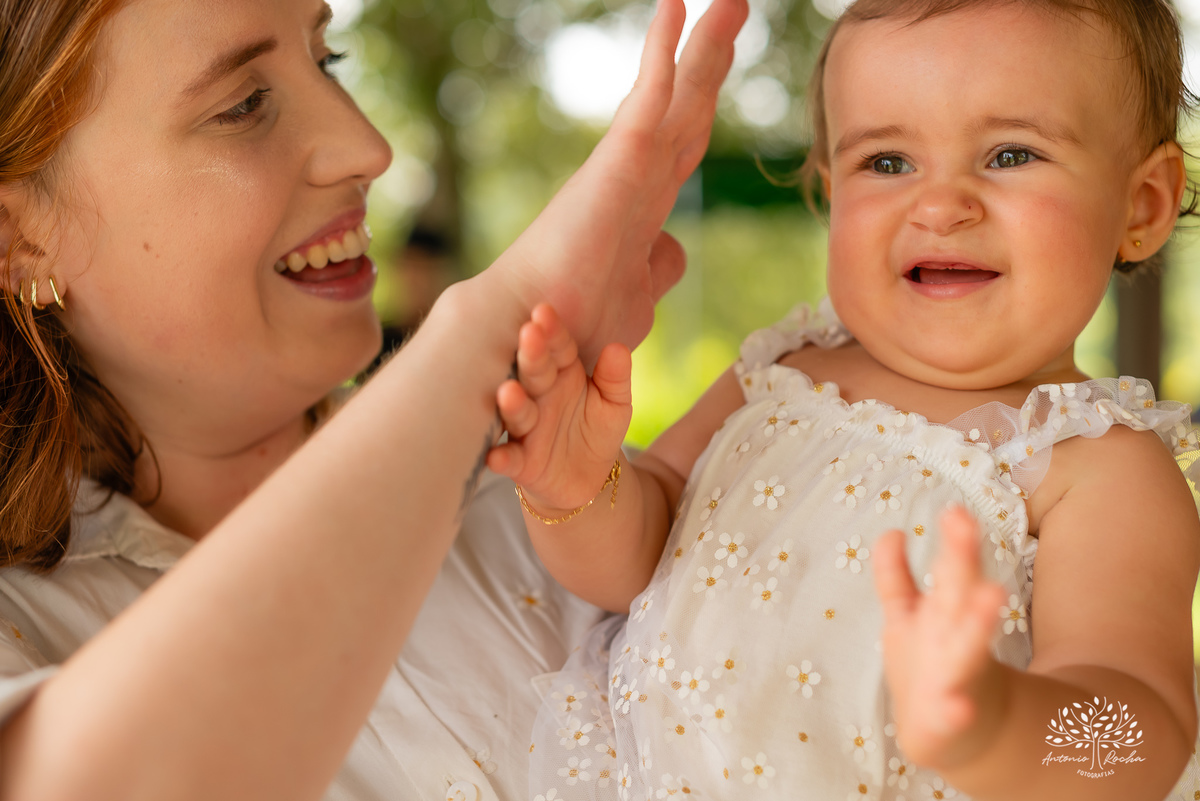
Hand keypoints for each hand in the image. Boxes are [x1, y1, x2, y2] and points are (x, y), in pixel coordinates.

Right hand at [487, 303, 632, 512]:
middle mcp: (539, 395)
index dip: (552, 332)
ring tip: (509, 391)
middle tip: (528, 335)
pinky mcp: (521, 462)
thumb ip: (615, 377)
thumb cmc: (597, 429)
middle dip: (531, 355)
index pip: (558, 348)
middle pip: (534, 372)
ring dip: (512, 403)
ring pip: (518, 413)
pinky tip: (494, 456)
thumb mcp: (615, 403)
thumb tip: (618, 349)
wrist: (589, 479)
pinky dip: (501, 458)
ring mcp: (527, 428)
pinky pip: (509, 459)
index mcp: (562, 373)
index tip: (545, 312)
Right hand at [488, 0, 747, 364]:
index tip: (720, 61)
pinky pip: (648, 98)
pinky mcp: (616, 165)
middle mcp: (638, 179)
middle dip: (712, 58)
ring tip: (729, 1)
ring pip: (678, 94)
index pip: (684, 141)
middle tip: (733, 7)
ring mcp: (627, 169)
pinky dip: (661, 53)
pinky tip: (674, 8)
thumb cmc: (574, 325)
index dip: (704, 100)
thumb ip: (657, 269)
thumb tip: (671, 250)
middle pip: (689, 108)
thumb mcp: (637, 298)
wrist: (532, 334)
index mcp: (644, 206)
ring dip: (703, 45)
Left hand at [872, 507, 1008, 769]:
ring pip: (968, 644)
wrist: (960, 734)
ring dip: (978, 620)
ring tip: (992, 592)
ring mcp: (956, 674)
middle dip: (961, 556)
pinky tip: (958, 708)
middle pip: (957, 590)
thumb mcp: (910, 616)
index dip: (953, 540)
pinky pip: (952, 713)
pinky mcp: (949, 717)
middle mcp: (952, 634)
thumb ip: (896, 577)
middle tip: (964, 520)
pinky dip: (955, 710)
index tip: (955, 509)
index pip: (950, 568)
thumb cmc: (933, 663)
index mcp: (945, 610)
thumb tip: (891, 532)